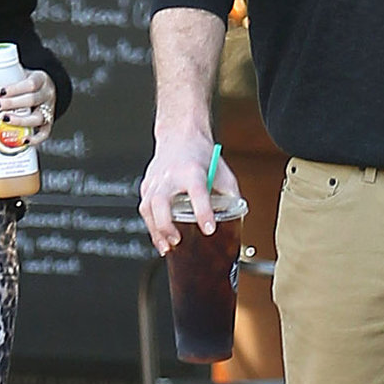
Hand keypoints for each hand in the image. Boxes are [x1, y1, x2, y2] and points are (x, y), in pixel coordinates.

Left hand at [0, 69, 55, 147]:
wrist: (41, 88)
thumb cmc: (25, 82)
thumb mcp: (13, 76)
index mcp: (40, 79)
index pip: (31, 83)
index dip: (15, 88)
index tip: (0, 92)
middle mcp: (47, 94)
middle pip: (32, 99)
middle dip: (12, 104)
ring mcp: (49, 109)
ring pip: (38, 117)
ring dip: (20, 120)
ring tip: (5, 120)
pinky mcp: (49, 122)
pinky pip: (45, 133)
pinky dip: (35, 139)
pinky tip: (23, 140)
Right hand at [139, 130, 239, 254]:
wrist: (179, 136)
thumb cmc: (200, 153)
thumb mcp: (222, 171)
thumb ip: (230, 194)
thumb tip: (238, 217)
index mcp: (192, 170)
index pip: (197, 192)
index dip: (203, 212)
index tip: (209, 229)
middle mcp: (170, 175)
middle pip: (161, 201)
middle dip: (166, 225)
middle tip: (176, 241)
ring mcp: (155, 180)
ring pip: (148, 207)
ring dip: (155, 230)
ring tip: (165, 248)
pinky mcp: (147, 186)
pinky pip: (145, 209)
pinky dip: (151, 226)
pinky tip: (159, 238)